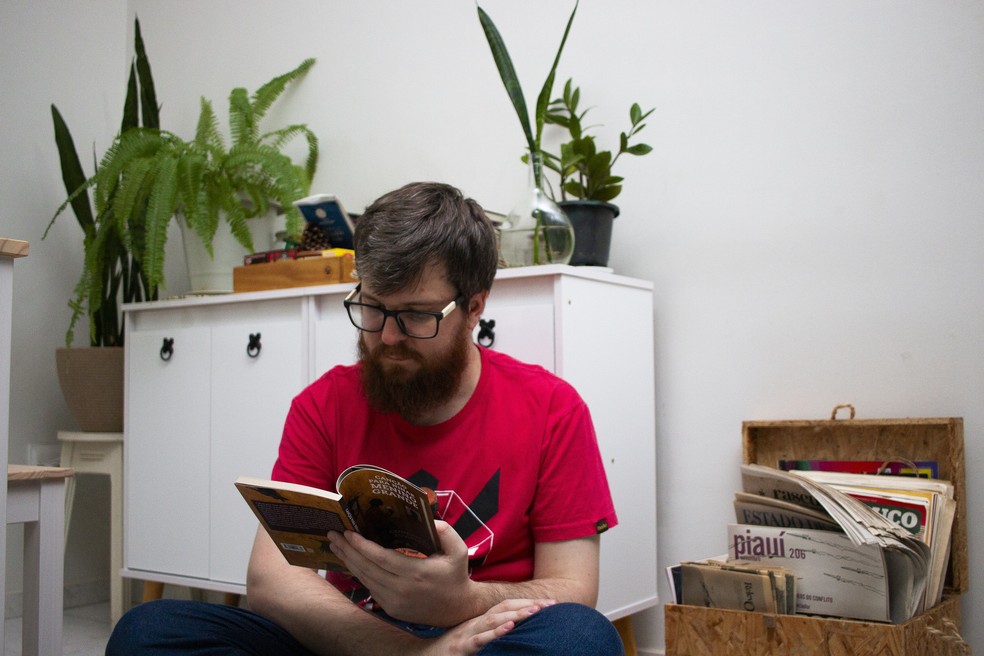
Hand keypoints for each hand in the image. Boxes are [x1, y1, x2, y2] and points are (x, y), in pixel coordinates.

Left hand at [327, 520, 477, 625]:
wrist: (457, 609)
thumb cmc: (456, 575)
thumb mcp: (459, 551)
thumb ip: (446, 532)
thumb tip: (430, 521)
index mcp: (416, 574)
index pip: (381, 558)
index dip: (362, 546)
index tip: (348, 533)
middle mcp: (402, 589)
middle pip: (367, 568)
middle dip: (347, 550)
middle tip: (333, 534)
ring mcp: (394, 601)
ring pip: (365, 579)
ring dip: (348, 561)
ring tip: (336, 546)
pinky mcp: (391, 608)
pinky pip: (370, 587)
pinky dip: (358, 573)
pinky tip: (351, 561)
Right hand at [420, 599, 554, 655]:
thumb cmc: (450, 650)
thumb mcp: (472, 638)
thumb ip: (490, 631)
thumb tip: (513, 627)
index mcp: (479, 620)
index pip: (506, 606)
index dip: (526, 602)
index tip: (548, 603)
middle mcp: (475, 623)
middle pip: (504, 609)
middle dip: (527, 606)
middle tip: (549, 604)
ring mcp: (467, 634)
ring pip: (494, 620)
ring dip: (515, 614)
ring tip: (534, 611)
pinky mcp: (461, 648)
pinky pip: (480, 639)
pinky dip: (494, 632)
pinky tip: (509, 628)